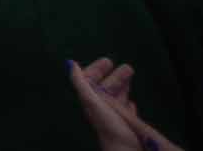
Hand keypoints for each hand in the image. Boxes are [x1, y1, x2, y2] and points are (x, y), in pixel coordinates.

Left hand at [69, 57, 185, 150]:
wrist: (123, 150)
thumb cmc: (108, 125)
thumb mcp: (92, 101)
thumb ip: (80, 83)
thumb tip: (70, 63)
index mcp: (90, 100)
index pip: (90, 81)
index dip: (97, 69)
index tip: (109, 61)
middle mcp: (99, 108)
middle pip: (106, 88)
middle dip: (115, 77)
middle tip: (128, 67)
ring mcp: (112, 118)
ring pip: (116, 98)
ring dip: (123, 87)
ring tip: (132, 77)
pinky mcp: (124, 127)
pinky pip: (125, 112)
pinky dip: (128, 105)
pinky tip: (132, 102)